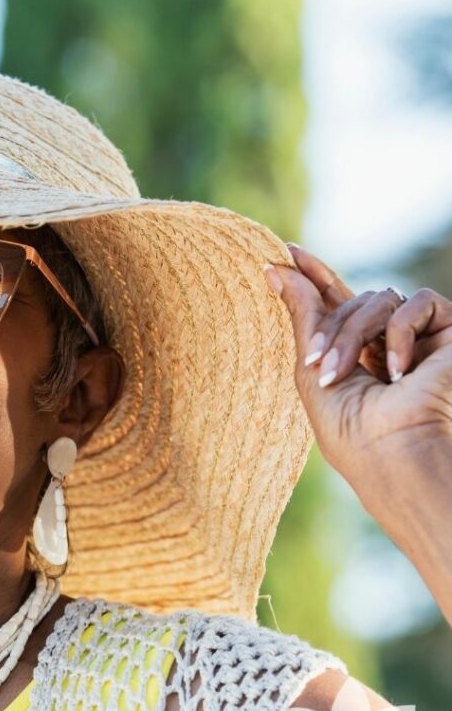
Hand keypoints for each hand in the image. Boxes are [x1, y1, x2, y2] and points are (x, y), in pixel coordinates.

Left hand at [264, 244, 451, 531]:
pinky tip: (397, 372)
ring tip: (343, 375)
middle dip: (329, 329)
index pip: (337, 303)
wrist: (397, 458)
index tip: (285, 252)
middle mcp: (390, 343)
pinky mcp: (451, 332)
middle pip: (352, 301)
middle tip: (318, 366)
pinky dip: (398, 333)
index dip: (314, 276)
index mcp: (358, 355)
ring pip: (378, 298)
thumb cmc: (351, 431)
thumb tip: (275, 268)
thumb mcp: (313, 371)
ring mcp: (422, 338)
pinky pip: (417, 303)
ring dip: (353, 335)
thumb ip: (303, 317)